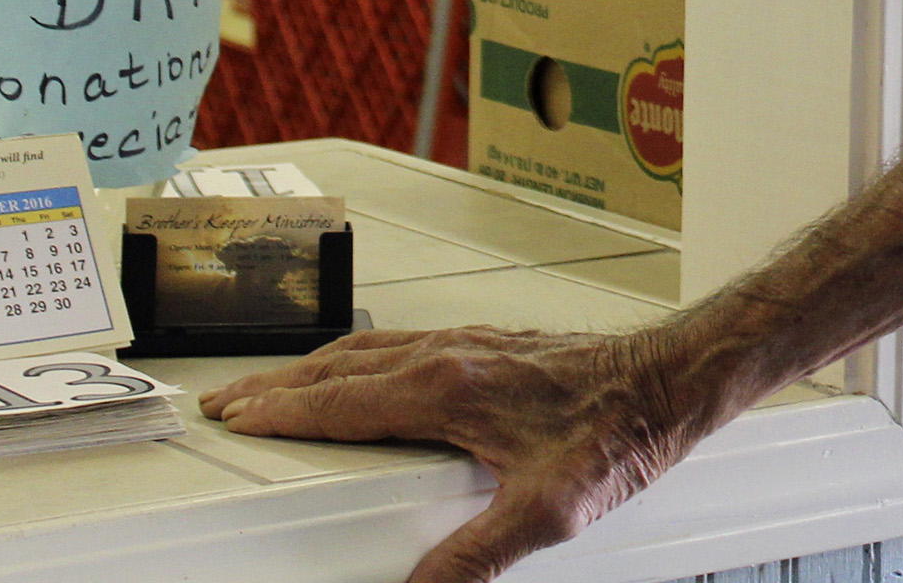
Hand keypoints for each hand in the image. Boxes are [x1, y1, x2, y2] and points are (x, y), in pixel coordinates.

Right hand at [202, 322, 697, 582]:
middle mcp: (450, 356)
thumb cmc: (620, 430)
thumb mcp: (546, 511)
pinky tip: (368, 370)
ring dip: (316, 369)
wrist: (671, 377)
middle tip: (231, 402)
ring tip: (280, 387)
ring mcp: (471, 344)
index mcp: (447, 389)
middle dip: (279, 386)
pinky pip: (404, 344)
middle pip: (340, 369)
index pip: (339, 403)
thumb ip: (474, 557)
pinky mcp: (493, 345)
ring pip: (370, 350)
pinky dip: (362, 358)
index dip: (282, 414)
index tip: (238, 418)